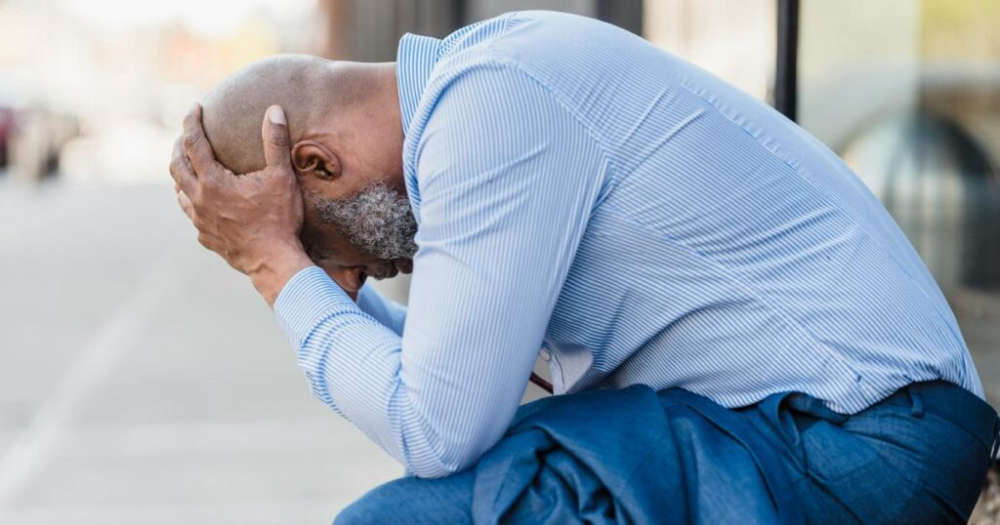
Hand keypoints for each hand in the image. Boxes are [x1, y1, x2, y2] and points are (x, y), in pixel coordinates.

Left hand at [169, 104, 311, 305]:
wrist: (274, 262)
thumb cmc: (279, 219)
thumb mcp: (281, 177)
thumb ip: (275, 142)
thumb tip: (275, 110)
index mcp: (213, 181)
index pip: (194, 143)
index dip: (192, 122)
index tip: (194, 108)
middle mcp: (198, 199)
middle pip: (177, 165)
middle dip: (180, 145)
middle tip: (188, 134)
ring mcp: (199, 220)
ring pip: (178, 191)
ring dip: (181, 174)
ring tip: (188, 165)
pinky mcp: (205, 237)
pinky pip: (190, 213)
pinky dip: (190, 200)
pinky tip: (200, 201)